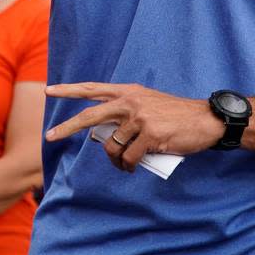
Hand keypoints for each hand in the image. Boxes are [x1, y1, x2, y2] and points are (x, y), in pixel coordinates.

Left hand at [44, 83, 224, 171]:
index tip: (49, 90)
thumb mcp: (148, 104)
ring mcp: (139, 118)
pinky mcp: (149, 135)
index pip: (93, 89)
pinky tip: (135, 165)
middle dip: (67, 128)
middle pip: (90, 116)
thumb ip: (126, 113)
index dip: (70, 90)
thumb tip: (104, 136)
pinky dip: (129, 166)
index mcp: (128, 92)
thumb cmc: (176, 116)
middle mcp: (130, 102)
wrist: (205, 120)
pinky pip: (129, 158)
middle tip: (49, 136)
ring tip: (127, 163)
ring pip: (112, 146)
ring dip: (116, 160)